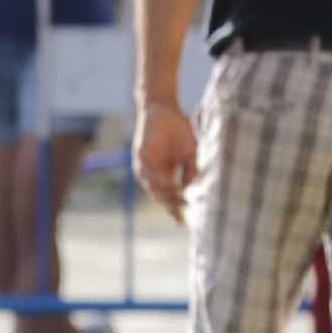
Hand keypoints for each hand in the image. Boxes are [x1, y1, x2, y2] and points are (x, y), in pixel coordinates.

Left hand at [134, 100, 197, 219]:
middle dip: (172, 206)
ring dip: (165, 195)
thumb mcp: (190, 153)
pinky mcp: (140, 156)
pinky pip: (146, 172)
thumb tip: (191, 189)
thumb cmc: (179, 131)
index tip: (184, 223)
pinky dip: (157, 179)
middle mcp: (154, 174)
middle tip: (184, 211)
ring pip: (152, 188)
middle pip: (160, 197)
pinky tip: (168, 184)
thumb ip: (190, 171)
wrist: (165, 110)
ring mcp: (146, 166)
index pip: (169, 197)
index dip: (175, 210)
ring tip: (178, 202)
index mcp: (166, 175)